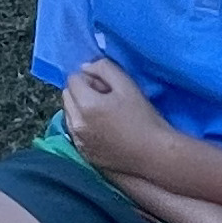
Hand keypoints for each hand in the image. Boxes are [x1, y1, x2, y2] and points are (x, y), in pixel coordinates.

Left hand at [58, 55, 171, 177]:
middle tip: (106, 98)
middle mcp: (76, 124)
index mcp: (85, 105)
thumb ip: (103, 68)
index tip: (107, 86)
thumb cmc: (143, 117)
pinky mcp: (84, 154)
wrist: (154, 154)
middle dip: (81, 92)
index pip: (73, 79)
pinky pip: (75, 132)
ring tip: (105, 115)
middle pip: (67, 96)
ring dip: (80, 109)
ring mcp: (78, 141)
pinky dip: (84, 126)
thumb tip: (85, 68)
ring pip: (69, 114)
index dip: (90, 78)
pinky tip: (105, 130)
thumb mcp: (127, 84)